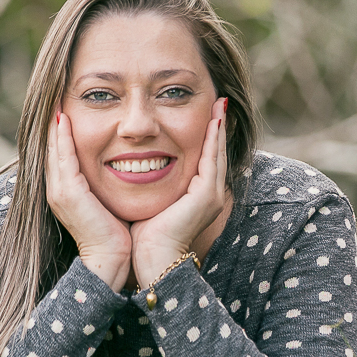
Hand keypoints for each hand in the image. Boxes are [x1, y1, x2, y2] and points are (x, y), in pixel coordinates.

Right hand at [46, 111, 131, 290]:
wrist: (112, 260)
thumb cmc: (117, 234)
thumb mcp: (109, 202)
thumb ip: (107, 184)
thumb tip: (121, 166)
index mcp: (68, 190)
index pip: (61, 152)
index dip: (62, 130)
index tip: (67, 106)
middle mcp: (58, 188)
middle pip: (52, 146)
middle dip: (55, 121)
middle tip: (57, 94)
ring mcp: (60, 190)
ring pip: (53, 148)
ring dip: (55, 123)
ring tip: (57, 99)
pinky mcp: (67, 193)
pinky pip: (62, 157)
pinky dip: (61, 137)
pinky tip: (63, 118)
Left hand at [131, 97, 228, 285]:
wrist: (150, 258)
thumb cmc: (144, 235)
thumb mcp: (151, 201)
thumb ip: (153, 184)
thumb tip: (137, 168)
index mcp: (198, 195)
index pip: (204, 156)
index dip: (205, 134)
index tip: (204, 110)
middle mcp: (210, 193)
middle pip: (215, 150)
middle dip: (217, 124)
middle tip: (218, 98)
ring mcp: (212, 194)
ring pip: (218, 151)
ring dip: (219, 124)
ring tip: (219, 101)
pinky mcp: (208, 195)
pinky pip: (213, 158)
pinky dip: (215, 137)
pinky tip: (214, 118)